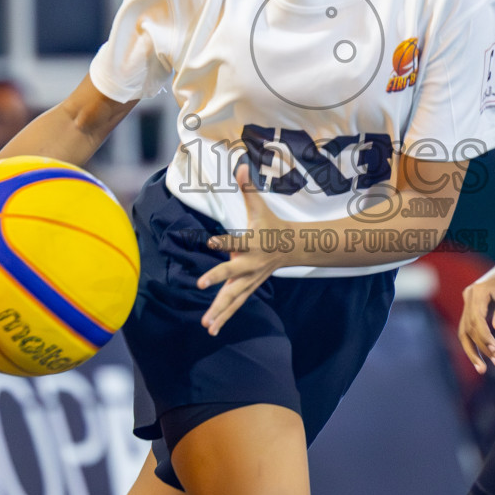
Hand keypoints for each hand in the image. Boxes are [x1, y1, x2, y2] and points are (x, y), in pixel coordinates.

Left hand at [198, 165, 285, 335]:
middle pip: (232, 273)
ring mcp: (250, 278)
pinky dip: (224, 316)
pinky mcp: (248, 287)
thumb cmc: (271, 225)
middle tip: (201, 285)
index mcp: (252, 242)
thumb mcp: (260, 207)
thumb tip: (240, 165)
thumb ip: (248, 189)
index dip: (223, 240)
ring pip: (233, 296)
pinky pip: (235, 304)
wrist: (293, 247)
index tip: (210, 240)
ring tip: (206, 325)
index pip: (235, 240)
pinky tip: (211, 328)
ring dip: (219, 310)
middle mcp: (250, 263)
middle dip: (217, 279)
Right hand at [458, 251, 494, 373]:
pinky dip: (474, 343)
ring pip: (464, 331)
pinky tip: (481, 358)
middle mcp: (468, 297)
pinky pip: (468, 329)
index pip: (476, 319)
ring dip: (473, 350)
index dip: (484, 336)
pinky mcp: (471, 309)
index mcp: (477, 292)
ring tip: (483, 369)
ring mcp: (467, 303)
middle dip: (480, 347)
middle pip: (468, 328)